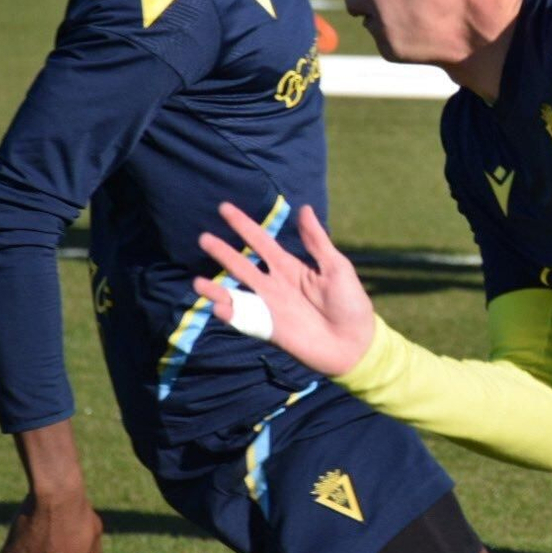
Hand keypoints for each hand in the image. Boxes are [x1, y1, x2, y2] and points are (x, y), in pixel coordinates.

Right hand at [195, 202, 374, 376]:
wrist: (354, 343)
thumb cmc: (350, 303)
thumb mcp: (336, 267)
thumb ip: (317, 241)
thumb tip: (304, 209)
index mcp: (291, 267)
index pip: (262, 242)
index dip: (244, 226)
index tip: (225, 208)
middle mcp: (275, 285)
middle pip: (243, 265)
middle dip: (223, 252)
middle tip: (203, 238)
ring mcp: (270, 307)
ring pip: (236, 293)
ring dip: (216, 289)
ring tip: (196, 283)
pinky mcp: (269, 329)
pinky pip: (243, 320)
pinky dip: (229, 314)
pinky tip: (219, 307)